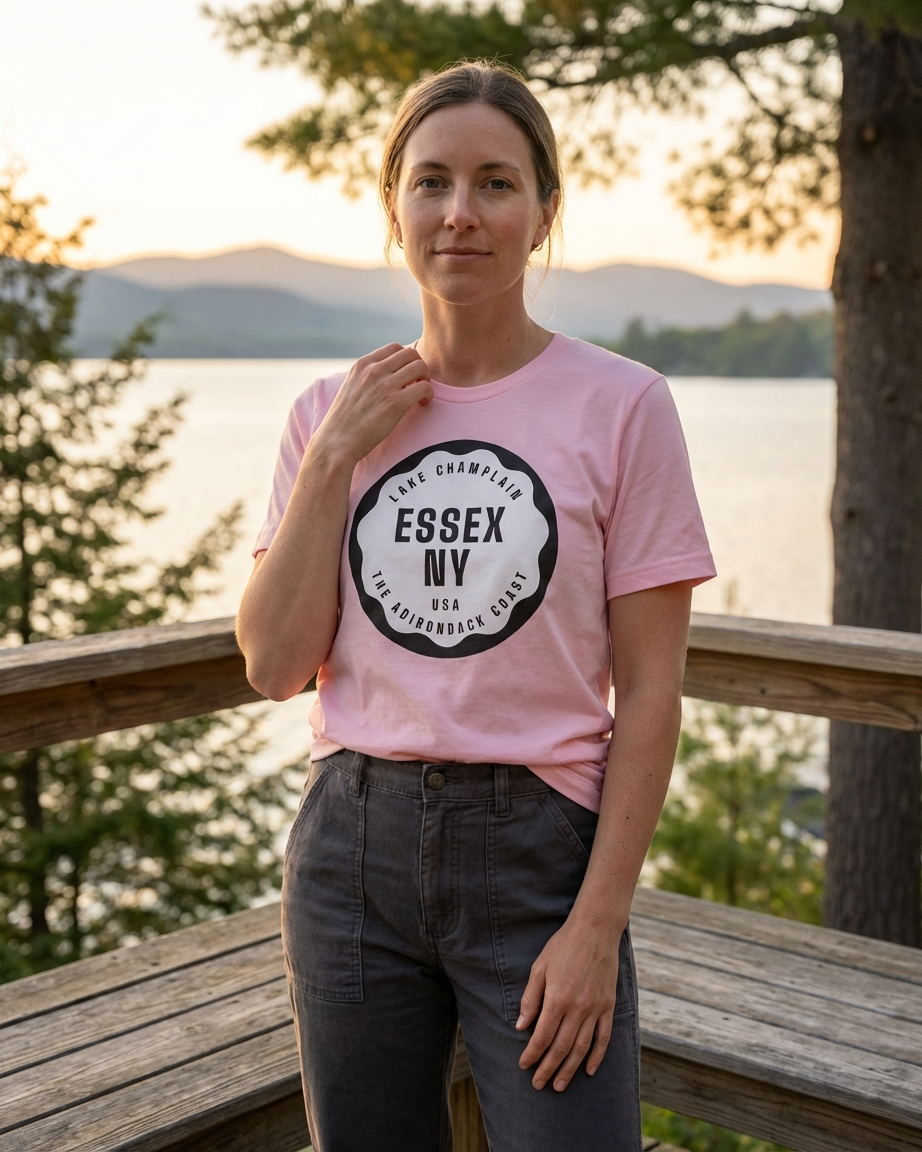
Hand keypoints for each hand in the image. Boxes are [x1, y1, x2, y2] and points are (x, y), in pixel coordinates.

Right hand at [313, 343, 432, 465]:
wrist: (337, 442)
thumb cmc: (344, 421)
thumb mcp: (351, 387)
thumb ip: (367, 377)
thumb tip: (387, 375)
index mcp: (362, 364)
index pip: (394, 348)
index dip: (405, 360)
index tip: (405, 376)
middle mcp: (374, 370)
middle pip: (411, 353)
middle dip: (418, 367)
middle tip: (417, 384)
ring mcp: (385, 385)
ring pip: (420, 367)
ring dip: (426, 379)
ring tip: (420, 395)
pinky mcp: (396, 402)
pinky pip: (424, 387)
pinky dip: (428, 394)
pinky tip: (422, 403)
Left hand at [516, 914, 621, 1090]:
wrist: (595, 930)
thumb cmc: (563, 946)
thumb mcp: (540, 967)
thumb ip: (531, 998)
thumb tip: (521, 1026)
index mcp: (558, 998)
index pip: (542, 1036)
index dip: (532, 1054)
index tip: (524, 1065)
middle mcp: (578, 1008)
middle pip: (561, 1047)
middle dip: (548, 1068)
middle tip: (539, 1085)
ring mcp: (595, 1008)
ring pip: (581, 1048)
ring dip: (570, 1069)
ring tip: (560, 1085)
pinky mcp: (608, 1006)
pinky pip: (603, 1037)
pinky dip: (597, 1056)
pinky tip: (589, 1070)